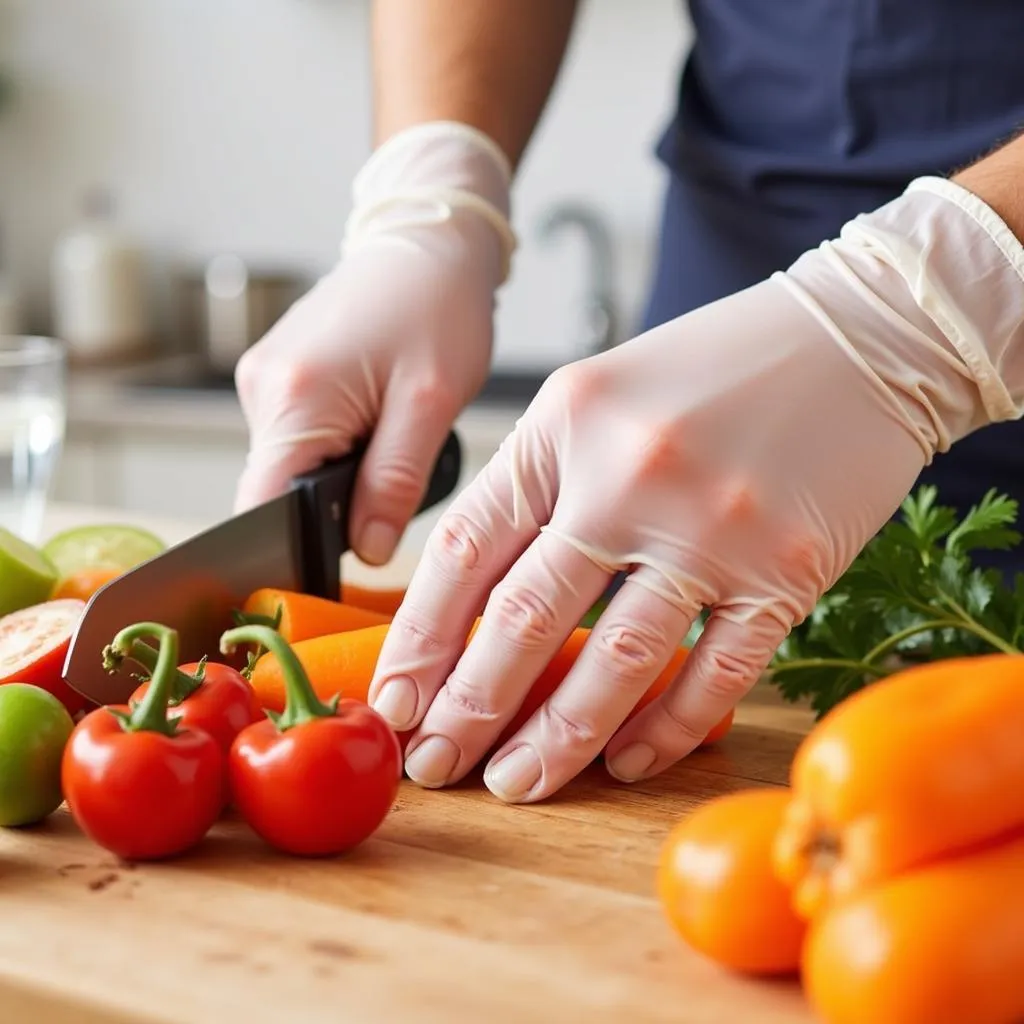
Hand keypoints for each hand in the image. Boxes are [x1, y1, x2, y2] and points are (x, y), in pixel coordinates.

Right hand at [233, 122, 515, 564]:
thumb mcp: (430, 403)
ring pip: (289, 466)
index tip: (329, 576)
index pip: (262, 506)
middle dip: (328, 510)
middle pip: (276, 490)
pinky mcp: (281, 377)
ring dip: (336, 476)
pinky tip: (376, 426)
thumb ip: (394, 483)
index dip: (291, 552)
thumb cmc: (437, 307)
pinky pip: (298, 437)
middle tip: (390, 496)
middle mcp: (262, 389)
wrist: (428, 240)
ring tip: (392, 442)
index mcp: (294, 398)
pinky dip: (335, 448)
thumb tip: (366, 549)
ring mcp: (266, 381)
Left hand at [367, 177, 1023, 800]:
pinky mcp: (786, 572)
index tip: (393, 699)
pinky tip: (624, 763)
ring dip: (556, 739)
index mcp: (566, 423)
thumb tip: (479, 593)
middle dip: (466, 706)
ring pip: (614, 662)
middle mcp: (630, 475)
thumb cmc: (717, 367)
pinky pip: (714, 675)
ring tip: (514, 785)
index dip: (420, 636)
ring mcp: (712, 528)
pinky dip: (665, 729)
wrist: (861, 338)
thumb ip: (537, 480)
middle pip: (524, 617)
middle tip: (432, 765)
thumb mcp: (597, 395)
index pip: (467, 548)